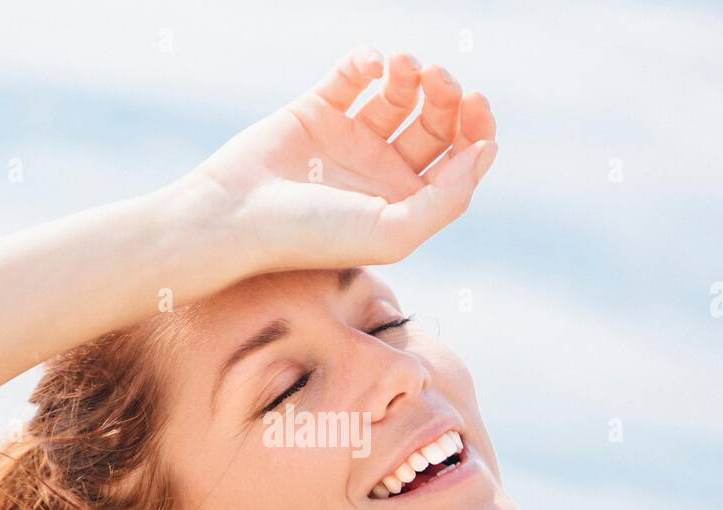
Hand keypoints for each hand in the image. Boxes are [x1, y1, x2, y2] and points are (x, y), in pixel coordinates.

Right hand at [187, 46, 497, 271]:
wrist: (236, 218)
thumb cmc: (311, 236)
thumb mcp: (392, 233)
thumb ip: (448, 199)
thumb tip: (487, 152)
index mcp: (404, 204)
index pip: (459, 158)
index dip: (476, 127)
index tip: (475, 105)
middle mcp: (381, 172)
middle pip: (436, 123)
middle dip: (447, 95)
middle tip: (439, 80)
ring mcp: (349, 140)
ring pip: (399, 94)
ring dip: (411, 72)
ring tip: (403, 66)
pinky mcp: (316, 111)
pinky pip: (352, 75)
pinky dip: (366, 60)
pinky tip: (370, 64)